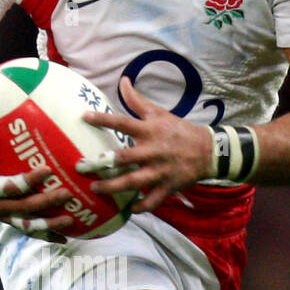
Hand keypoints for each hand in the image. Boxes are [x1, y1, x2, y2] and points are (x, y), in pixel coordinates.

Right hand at [0, 122, 75, 239]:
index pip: (8, 187)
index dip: (27, 181)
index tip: (46, 170)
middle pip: (23, 208)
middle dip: (46, 202)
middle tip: (67, 193)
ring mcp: (3, 215)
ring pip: (27, 224)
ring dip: (49, 224)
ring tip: (70, 219)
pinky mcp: (9, 220)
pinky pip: (28, 231)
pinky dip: (45, 236)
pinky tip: (64, 238)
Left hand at [80, 77, 213, 213]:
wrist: (208, 150)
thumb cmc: (178, 130)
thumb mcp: (159, 113)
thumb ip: (137, 100)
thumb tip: (123, 80)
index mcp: (150, 131)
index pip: (123, 122)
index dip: (104, 119)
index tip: (84, 117)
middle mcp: (153, 151)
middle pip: (124, 158)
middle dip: (101, 163)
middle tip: (80, 166)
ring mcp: (160, 171)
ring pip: (133, 182)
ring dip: (113, 187)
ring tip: (95, 189)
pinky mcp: (168, 187)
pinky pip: (152, 201)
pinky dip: (141, 207)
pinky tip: (128, 209)